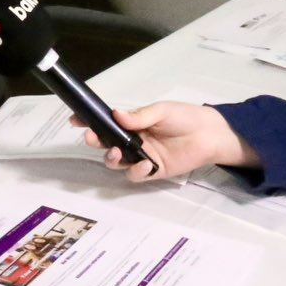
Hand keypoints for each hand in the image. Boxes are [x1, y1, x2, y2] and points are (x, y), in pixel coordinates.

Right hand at [76, 102, 256, 181]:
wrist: (209, 134)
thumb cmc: (185, 117)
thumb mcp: (161, 111)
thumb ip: (139, 116)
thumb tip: (116, 114)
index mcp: (132, 123)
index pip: (106, 123)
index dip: (89, 122)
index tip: (76, 120)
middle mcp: (133, 140)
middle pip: (106, 144)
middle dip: (95, 141)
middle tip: (91, 137)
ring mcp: (141, 156)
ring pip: (117, 162)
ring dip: (112, 158)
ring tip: (116, 152)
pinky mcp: (153, 171)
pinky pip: (136, 175)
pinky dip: (136, 171)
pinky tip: (144, 164)